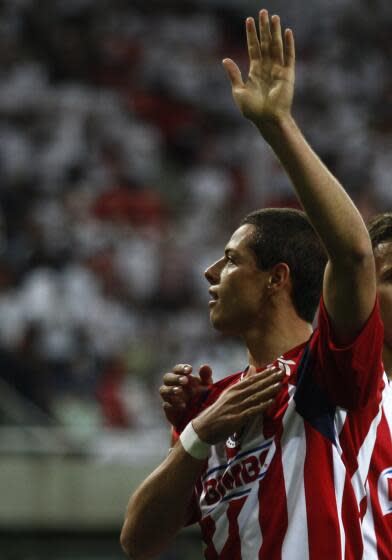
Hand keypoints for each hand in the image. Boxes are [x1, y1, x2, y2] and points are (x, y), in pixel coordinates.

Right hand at [159, 363, 212, 427]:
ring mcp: (169, 398)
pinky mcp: (170, 411)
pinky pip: (167, 406)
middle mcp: (173, 386)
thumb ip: (205, 376)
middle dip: (175, 378)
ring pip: (163, 391)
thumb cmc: (202, 396)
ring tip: (179, 391)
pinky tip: (182, 405)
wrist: (199, 416)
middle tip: (185, 381)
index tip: (189, 370)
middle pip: (167, 378)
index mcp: (181, 377)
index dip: (181, 368)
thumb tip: (204, 366)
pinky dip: (173, 405)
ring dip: (170, 390)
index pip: (177, 369)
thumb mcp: (207, 386)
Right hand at [192, 365, 283, 444]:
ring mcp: (236, 407)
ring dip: (268, 390)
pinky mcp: (237, 419)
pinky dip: (262, 406)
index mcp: (233, 389)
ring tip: (280, 385)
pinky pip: (252, 411)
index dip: (264, 374)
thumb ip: (242, 382)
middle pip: (255, 386)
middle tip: (282, 372)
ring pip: (255, 397)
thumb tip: (252, 367)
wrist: (204, 428)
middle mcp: (235, 396)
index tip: (275, 368)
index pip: (251, 379)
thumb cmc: (218, 411)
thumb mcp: (228, 394)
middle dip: (270, 379)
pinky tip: (271, 402)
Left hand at [223, 10, 294, 128]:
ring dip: (275, 32)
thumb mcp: (239, 92)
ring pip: (276, 46)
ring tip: (274, 17)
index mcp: (255, 71)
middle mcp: (267, 68)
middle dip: (264, 28)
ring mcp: (278, 70)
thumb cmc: (253, 111)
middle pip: (265, 43)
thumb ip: (234, 75)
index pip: (253, 48)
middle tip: (263, 11)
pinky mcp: (288, 75)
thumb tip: (225, 59)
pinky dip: (289, 44)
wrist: (267, 120)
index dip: (251, 34)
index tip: (249, 20)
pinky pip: (289, 56)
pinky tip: (287, 32)